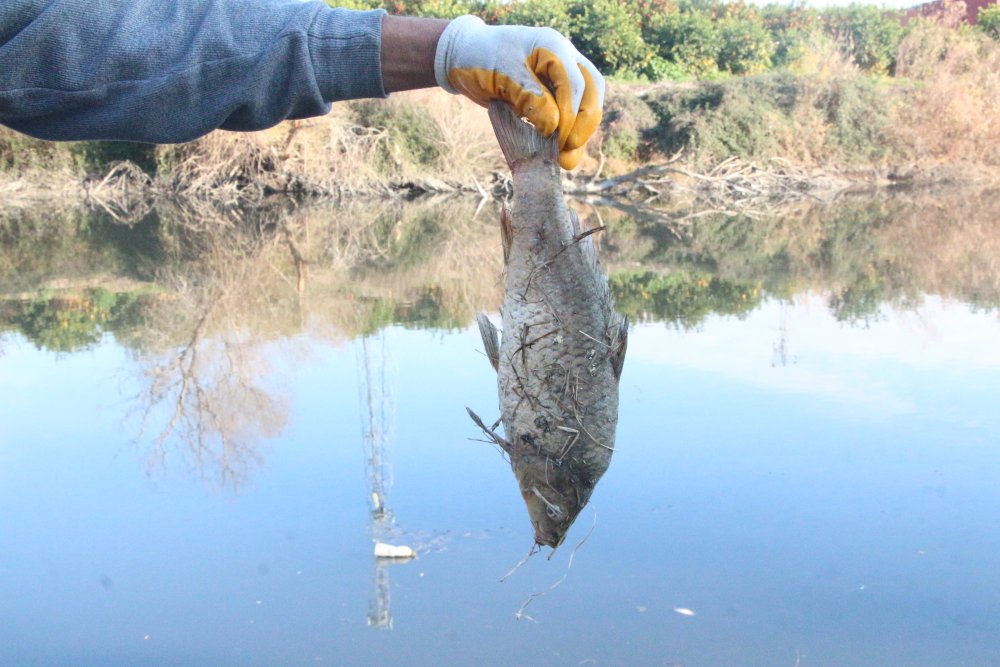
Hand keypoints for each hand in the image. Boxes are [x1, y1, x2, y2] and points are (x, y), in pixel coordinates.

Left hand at [434, 15, 603, 169]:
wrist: (464, 59)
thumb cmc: (481, 60)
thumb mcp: (503, 75)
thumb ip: (530, 98)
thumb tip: (554, 127)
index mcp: (553, 47)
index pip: (574, 83)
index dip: (571, 114)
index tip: (558, 140)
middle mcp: (565, 60)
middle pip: (591, 91)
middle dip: (584, 123)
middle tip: (569, 149)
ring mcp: (562, 77)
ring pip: (587, 104)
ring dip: (581, 134)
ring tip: (566, 162)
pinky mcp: (556, 95)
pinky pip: (573, 116)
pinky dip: (570, 137)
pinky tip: (563, 157)